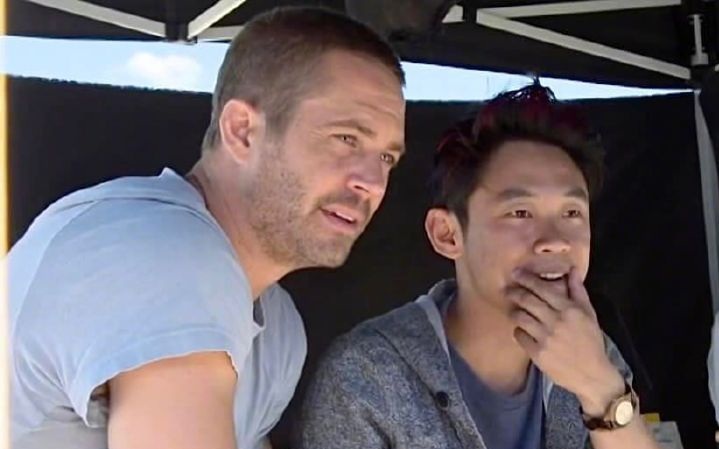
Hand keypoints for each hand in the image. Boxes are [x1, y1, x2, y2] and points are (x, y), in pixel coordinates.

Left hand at [509, 267, 624, 415]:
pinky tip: (523, 330)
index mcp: (570, 310)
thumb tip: (572, 269)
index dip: (526, 279)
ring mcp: (545, 338)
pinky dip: (518, 330)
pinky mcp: (537, 353)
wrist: (592, 374)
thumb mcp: (589, 314)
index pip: (542, 288)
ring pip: (520, 317)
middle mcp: (556, 322)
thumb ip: (578, 290)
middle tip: (507, 289)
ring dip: (514, 311)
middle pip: (527, 300)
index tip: (516, 273)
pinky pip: (519, 335)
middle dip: (514, 292)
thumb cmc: (591, 341)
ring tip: (514, 310)